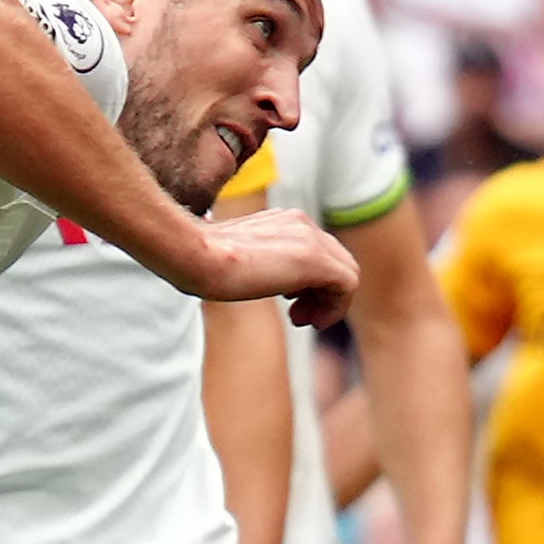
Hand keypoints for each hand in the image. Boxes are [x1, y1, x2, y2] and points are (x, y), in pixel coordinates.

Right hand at [188, 211, 359, 318]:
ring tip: (304, 320)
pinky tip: (314, 322)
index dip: (312, 283)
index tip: (291, 304)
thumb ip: (255, 261)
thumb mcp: (235, 258)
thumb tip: (252, 276)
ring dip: (330, 302)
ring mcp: (309, 238)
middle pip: (337, 260)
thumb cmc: (201, 261)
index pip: (318, 250)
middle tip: (299, 317)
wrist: (195, 256)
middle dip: (323, 293)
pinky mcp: (314, 258)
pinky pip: (348, 283)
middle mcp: (300, 224)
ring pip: (346, 271)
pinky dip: (337, 308)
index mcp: (282, 221)